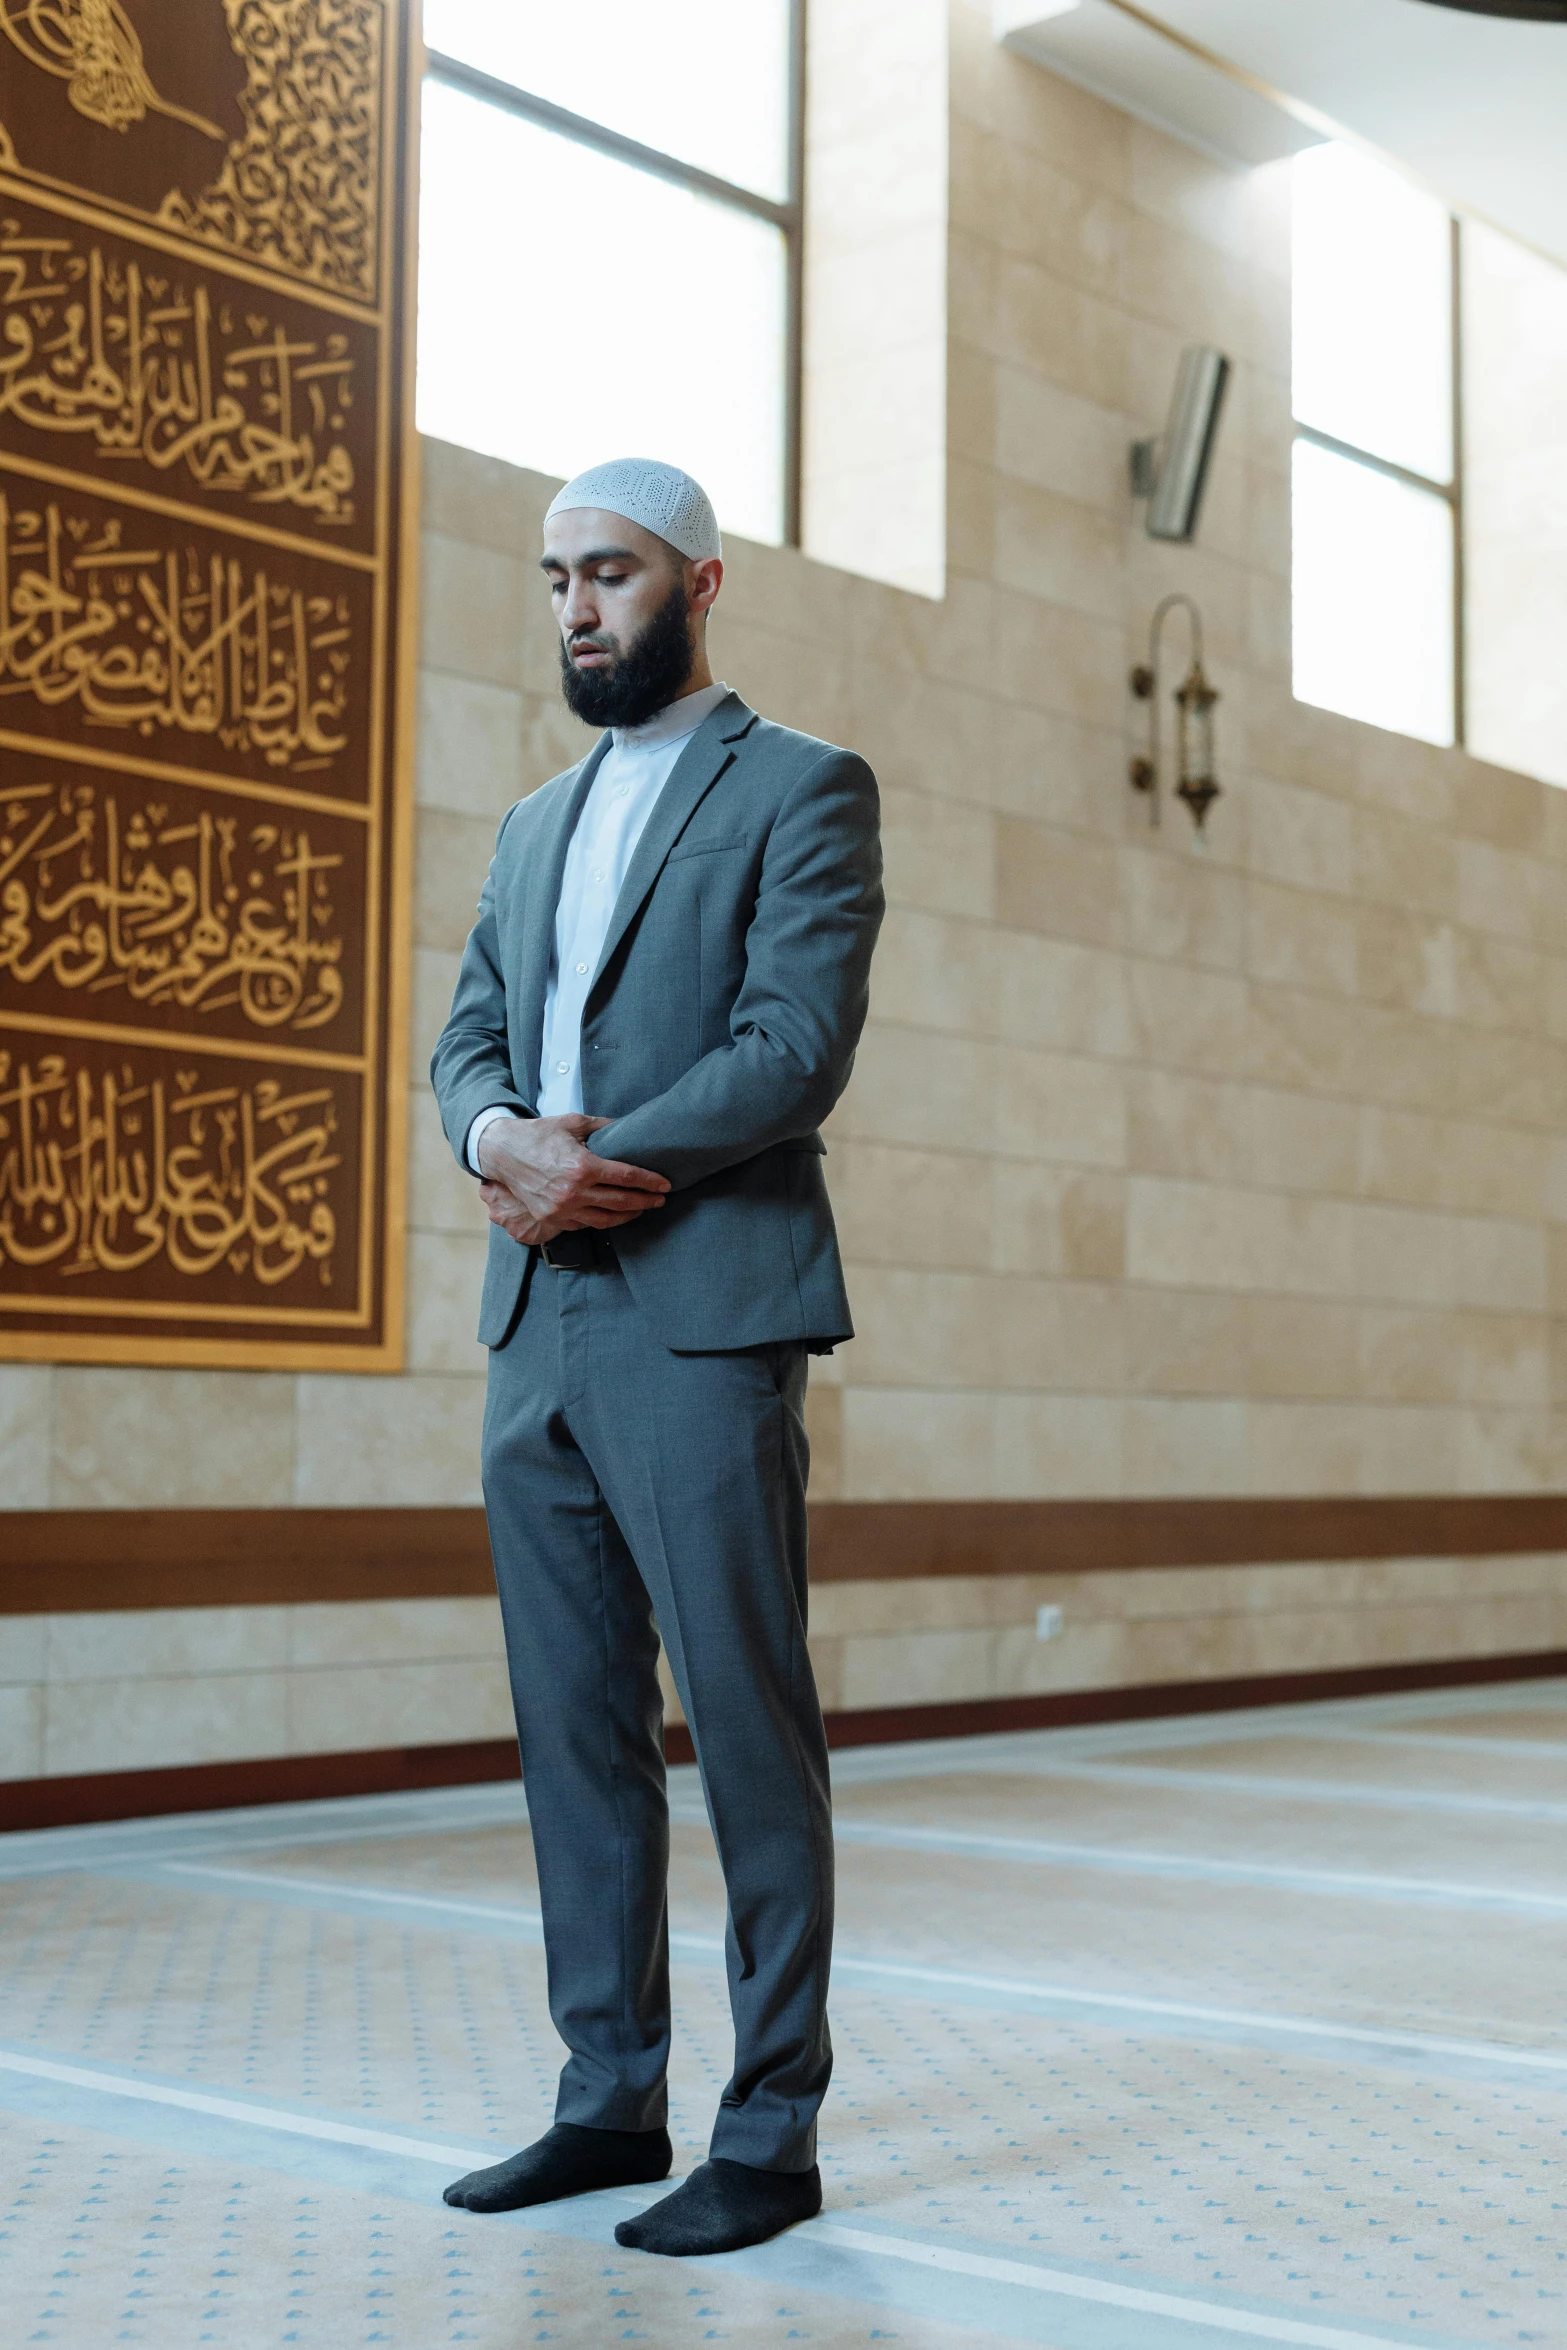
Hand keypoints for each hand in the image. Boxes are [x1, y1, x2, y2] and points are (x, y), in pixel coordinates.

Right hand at [476, 1113, 668, 1243]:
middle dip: (645, 1201)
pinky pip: (585, 1224)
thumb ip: (603, 1126)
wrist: (504, 1153)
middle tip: (661, 1200)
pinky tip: (614, 1215)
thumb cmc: (539, 1135)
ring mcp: (562, 1209)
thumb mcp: (573, 1123)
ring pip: (605, 1219)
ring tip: (642, 1209)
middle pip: (621, 1201)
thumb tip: (628, 1127)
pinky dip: (603, 1221)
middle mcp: (574, 1192)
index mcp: (582, 1166)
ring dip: (628, 1216)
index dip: (649, 1181)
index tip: (664, 1184)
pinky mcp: (552, 1218)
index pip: (626, 1177)